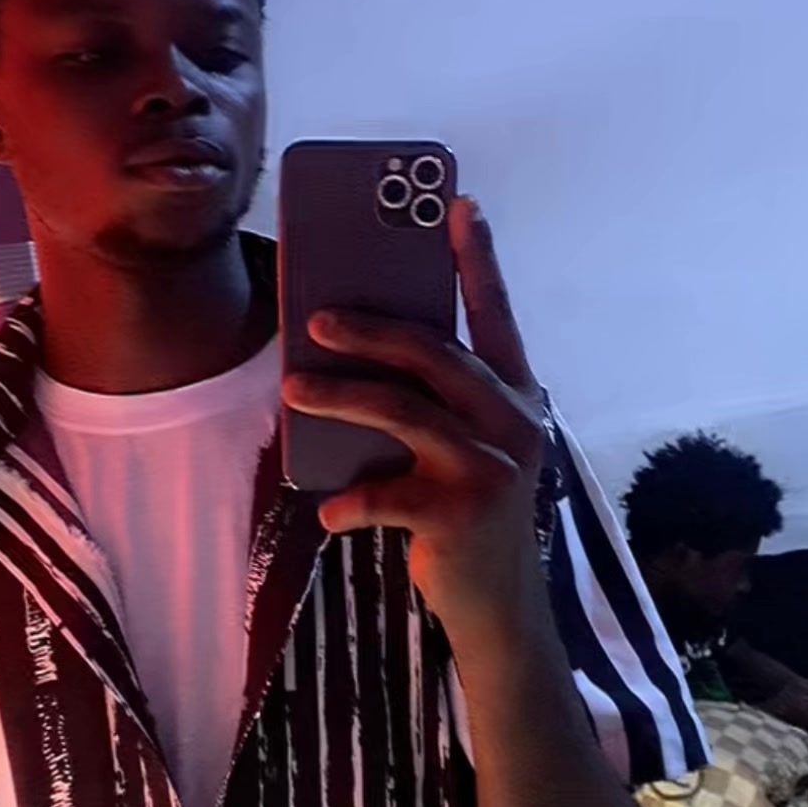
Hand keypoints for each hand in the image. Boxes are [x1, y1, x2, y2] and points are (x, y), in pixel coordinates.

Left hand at [279, 197, 547, 639]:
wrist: (499, 604)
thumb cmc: (467, 508)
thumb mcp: (466, 444)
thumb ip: (434, 399)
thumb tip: (351, 343)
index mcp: (516, 394)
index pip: (496, 313)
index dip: (478, 257)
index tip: (458, 203)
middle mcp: (513, 422)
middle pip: (436, 354)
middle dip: (371, 329)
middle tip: (315, 317)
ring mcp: (491, 468)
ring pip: (404, 411)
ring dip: (339, 396)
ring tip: (291, 385)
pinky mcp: (461, 515)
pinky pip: (386, 494)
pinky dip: (349, 501)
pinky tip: (329, 510)